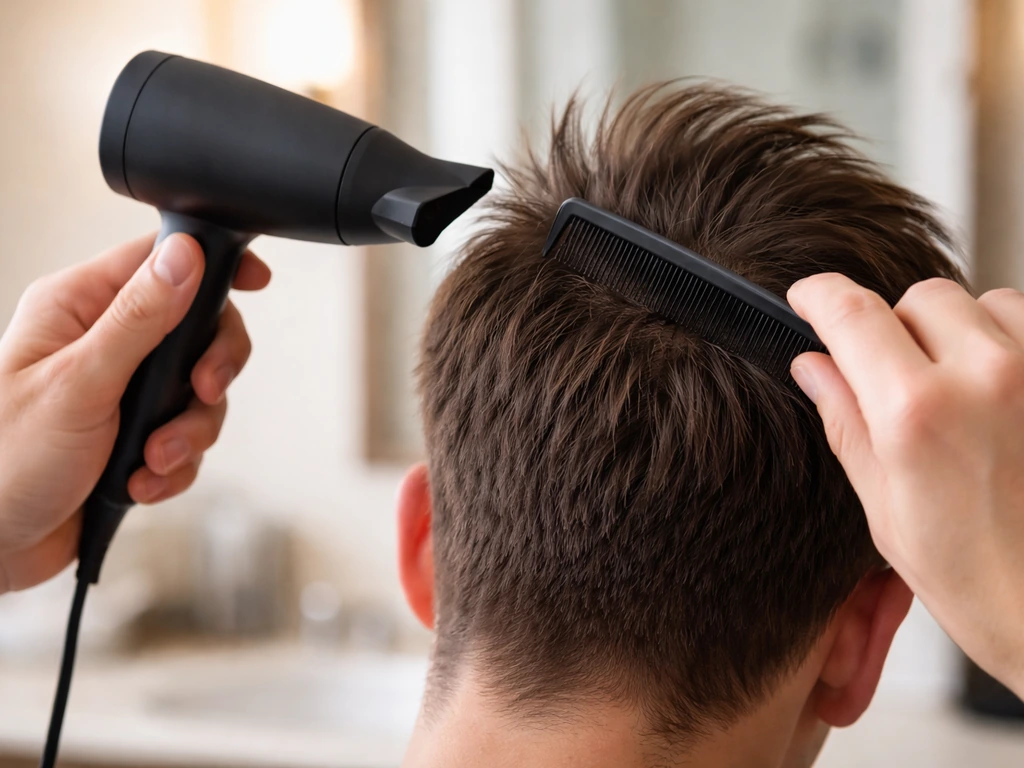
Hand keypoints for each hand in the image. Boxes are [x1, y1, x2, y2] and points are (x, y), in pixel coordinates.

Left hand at [0, 233, 269, 591]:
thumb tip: (186, 255)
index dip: (213, 266)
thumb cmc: (4, 460)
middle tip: (202, 393)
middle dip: (210, 370)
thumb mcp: (78, 383)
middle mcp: (104, 341)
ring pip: (198, 392)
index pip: (161, 261)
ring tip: (153, 460)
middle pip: (197, 329)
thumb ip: (138, 318)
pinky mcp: (133, 435)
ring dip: (188, 433)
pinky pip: (185, 437)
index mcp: (79, 307)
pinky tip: (141, 483)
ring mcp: (121, 390)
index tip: (255, 283)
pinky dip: (174, 466)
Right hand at [789, 275, 1023, 696]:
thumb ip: (846, 422)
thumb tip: (812, 367)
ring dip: (956, 332)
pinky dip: (1006, 343)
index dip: (818, 294)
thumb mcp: (884, 508)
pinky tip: (998, 394)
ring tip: (957, 390)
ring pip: (981, 302)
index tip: (808, 297)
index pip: (851, 313)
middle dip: (893, 327)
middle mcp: (984, 377)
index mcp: (916, 414)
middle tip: (891, 377)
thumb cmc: (981, 581)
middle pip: (917, 296)